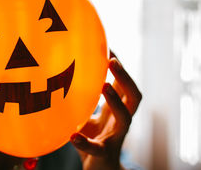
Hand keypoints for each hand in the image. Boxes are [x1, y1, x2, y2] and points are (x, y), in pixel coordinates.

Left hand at [70, 52, 141, 169]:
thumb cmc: (93, 139)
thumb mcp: (87, 116)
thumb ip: (82, 100)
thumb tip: (65, 77)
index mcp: (117, 110)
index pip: (124, 84)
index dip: (119, 67)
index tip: (109, 46)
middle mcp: (121, 121)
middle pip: (134, 97)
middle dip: (125, 77)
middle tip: (112, 60)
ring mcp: (116, 138)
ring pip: (125, 119)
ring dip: (116, 101)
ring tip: (104, 86)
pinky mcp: (104, 154)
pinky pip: (96, 148)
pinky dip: (84, 141)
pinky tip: (72, 135)